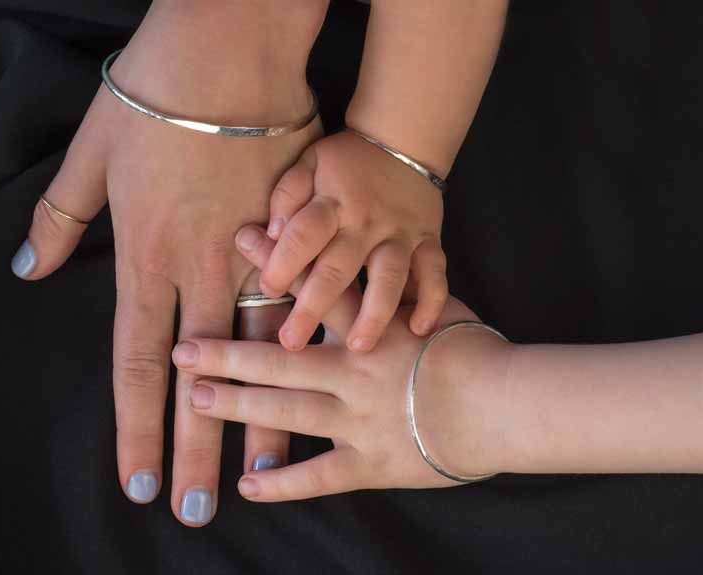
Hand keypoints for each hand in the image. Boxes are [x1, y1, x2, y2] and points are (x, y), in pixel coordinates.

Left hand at [10, 0, 325, 524]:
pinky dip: (312, 351)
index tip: (141, 478)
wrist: (228, 54)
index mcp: (147, 255)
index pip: (136, 363)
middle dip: (196, 447)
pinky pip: (307, 302)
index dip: (136, 427)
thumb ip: (60, 217)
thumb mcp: (91, 153)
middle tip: (198, 506)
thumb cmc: (155, 98)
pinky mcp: (296, 235)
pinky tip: (326, 392)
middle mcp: (201, 269)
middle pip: (200, 375)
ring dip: (264, 415)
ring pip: (260, 352)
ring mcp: (255, 255)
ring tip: (266, 473)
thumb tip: (31, 269)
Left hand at [172, 228, 511, 499]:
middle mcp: (354, 371)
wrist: (509, 401)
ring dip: (239, 406)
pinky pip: (322, 476)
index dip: (272, 265)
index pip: (312, 291)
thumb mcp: (438, 302)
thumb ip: (397, 289)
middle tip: (185, 350)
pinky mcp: (371, 461)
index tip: (235, 242)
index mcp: (369, 330)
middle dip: (228, 354)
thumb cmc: (476, 347)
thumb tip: (375, 265)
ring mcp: (359, 419)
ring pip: (288, 412)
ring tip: (197, 402)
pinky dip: (284, 485)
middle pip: (280, 360)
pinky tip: (247, 487)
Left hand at [257, 131, 446, 352]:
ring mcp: (401, 234)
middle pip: (338, 267)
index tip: (267, 288)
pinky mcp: (428, 242)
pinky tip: (419, 329)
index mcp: (332, 203)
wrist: (403, 139)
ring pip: (389, 277)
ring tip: (358, 347)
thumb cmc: (345, 161)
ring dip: (374, 313)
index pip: (303, 234)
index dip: (283, 261)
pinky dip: (431, 301)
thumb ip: (288, 194)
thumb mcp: (308, 162)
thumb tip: (270, 230)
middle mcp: (367, 222)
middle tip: (293, 341)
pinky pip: (435, 274)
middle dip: (314, 306)